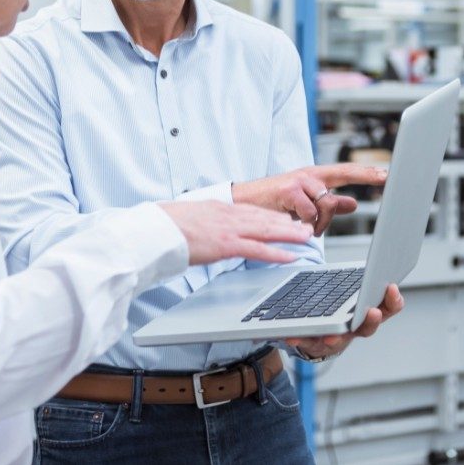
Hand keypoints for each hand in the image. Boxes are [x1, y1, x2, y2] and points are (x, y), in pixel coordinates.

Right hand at [158, 201, 312, 265]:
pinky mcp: (226, 245)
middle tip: (306, 227)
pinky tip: (290, 257)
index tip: (286, 218)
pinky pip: (258, 249)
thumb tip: (209, 230)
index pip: (253, 210)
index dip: (273, 215)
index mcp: (220, 208)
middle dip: (288, 223)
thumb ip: (206, 222)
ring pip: (268, 230)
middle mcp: (229, 215)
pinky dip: (276, 253)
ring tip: (307, 238)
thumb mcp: (192, 218)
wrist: (156, 229)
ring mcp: (229, 230)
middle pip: (266, 218)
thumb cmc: (168, 226)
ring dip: (290, 235)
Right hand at [231, 163, 386, 235]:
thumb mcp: (304, 203)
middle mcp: (309, 175)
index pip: (346, 171)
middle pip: (341, 182)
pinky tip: (293, 222)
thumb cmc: (273, 203)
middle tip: (363, 191)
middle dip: (354, 189)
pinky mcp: (288, 190)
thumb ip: (329, 203)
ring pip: (326, 205)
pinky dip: (305, 224)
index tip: (388, 173)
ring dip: (318, 223)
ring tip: (303, 225)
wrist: (242, 203)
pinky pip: (310, 213)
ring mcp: (299, 181)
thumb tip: (352, 203)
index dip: (368, 173)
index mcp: (315, 177)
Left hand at [285, 284, 403, 360]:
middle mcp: (356, 328)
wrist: (320, 333)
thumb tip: (371, 254)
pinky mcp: (317, 344)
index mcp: (368, 312)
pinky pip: (309, 343)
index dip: (393, 299)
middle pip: (368, 327)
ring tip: (330, 336)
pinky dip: (302, 339)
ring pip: (340, 340)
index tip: (391, 286)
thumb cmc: (341, 306)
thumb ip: (358, 277)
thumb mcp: (352, 290)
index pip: (388, 308)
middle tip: (373, 311)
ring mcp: (338, 338)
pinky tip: (292, 336)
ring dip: (336, 338)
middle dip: (371, 320)